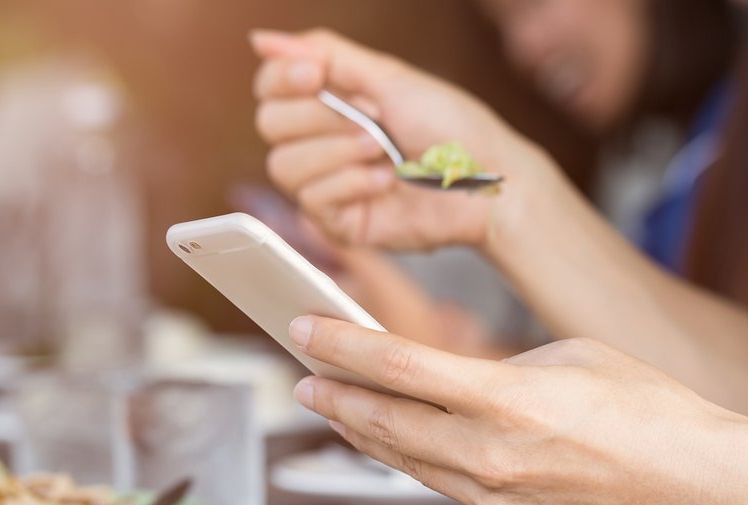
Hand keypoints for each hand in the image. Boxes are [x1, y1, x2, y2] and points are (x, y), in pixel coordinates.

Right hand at [250, 29, 532, 249]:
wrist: (485, 180)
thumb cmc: (450, 126)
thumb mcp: (388, 77)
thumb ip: (326, 54)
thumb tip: (261, 39)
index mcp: (330, 102)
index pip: (269, 88)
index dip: (282, 79)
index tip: (316, 75)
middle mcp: (321, 142)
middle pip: (270, 124)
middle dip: (322, 118)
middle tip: (372, 120)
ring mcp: (328, 183)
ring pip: (283, 166)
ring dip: (337, 152)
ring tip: (383, 152)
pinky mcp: (338, 222)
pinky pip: (311, 200)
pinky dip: (351, 184)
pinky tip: (385, 181)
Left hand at [287, 315, 747, 504]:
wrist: (710, 488)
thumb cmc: (657, 411)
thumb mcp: (573, 356)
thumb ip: (503, 368)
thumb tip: (461, 383)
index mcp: (509, 400)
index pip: (398, 367)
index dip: (340, 345)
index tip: (303, 328)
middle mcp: (493, 458)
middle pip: (386, 423)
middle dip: (335, 395)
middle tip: (301, 374)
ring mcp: (498, 502)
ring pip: (407, 463)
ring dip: (363, 433)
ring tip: (335, 408)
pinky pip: (448, 488)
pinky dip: (417, 461)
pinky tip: (404, 444)